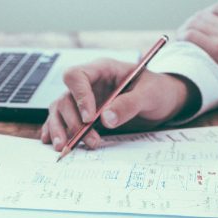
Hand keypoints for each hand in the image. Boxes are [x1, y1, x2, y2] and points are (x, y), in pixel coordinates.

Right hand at [41, 58, 197, 150]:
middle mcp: (89, 84)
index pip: (77, 76)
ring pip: (60, 110)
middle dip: (73, 121)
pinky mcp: (84, 114)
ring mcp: (84, 99)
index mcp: (102, 70)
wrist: (164, 101)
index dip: (79, 96)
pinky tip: (53, 142)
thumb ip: (129, 104)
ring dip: (61, 129)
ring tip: (65, 148)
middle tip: (89, 140)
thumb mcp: (149, 94)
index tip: (89, 118)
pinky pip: (63, 120)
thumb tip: (106, 119)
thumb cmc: (158, 91)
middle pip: (66, 97)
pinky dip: (56, 131)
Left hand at [179, 3, 217, 81]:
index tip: (200, 24)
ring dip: (184, 30)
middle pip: (202, 15)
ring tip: (180, 40)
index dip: (205, 14)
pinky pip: (192, 36)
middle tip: (185, 34)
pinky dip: (182, 39)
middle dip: (191, 23)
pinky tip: (179, 45)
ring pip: (194, 23)